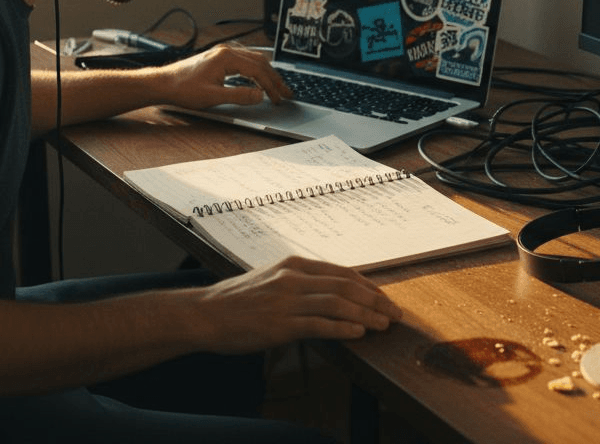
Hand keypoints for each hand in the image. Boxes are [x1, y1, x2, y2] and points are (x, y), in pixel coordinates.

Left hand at [157, 43, 292, 108]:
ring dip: (267, 73)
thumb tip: (260, 95)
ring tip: (277, 87)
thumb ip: (239, 95)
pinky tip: (258, 79)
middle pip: (259, 62)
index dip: (271, 86)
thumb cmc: (184, 89)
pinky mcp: (218, 58)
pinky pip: (245, 60)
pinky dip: (256, 70)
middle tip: (287, 93)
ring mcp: (223, 53)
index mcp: (227, 57)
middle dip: (275, 79)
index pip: (258, 70)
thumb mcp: (213, 96)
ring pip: (253, 59)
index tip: (279, 98)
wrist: (164, 83)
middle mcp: (227, 51)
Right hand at [191, 256, 402, 353]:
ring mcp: (286, 301)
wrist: (204, 313)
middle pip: (346, 287)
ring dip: (366, 315)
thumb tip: (327, 293)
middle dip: (376, 300)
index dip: (368, 285)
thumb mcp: (270, 280)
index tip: (384, 297)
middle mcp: (293, 279)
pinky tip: (358, 334)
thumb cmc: (236, 300)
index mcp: (292, 265)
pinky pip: (319, 325)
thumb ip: (298, 283)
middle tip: (395, 313)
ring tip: (384, 325)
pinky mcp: (279, 324)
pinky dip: (342, 329)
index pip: (341, 272)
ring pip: (337, 304)